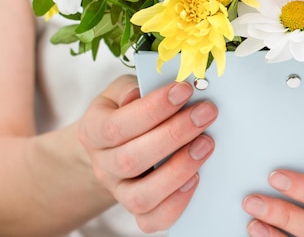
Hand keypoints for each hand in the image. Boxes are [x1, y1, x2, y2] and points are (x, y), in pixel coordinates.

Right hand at [78, 75, 217, 231]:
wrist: (114, 144)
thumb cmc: (126, 111)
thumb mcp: (123, 91)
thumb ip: (134, 87)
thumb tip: (150, 89)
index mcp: (93, 131)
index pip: (118, 125)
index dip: (153, 108)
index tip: (184, 89)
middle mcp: (103, 165)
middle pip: (132, 160)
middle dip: (175, 134)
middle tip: (206, 113)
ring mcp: (119, 191)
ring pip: (141, 196)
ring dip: (179, 170)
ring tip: (206, 144)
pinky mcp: (138, 209)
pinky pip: (152, 220)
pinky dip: (177, 204)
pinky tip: (198, 178)